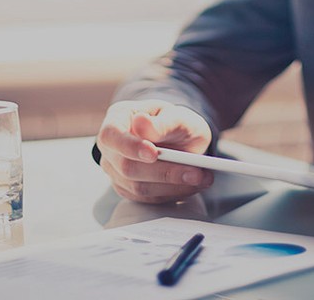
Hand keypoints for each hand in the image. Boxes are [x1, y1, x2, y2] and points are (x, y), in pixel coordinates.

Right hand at [96, 100, 214, 202]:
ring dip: (173, 186)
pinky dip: (174, 193)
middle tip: (196, 172)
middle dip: (164, 172)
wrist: (180, 138)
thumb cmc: (174, 122)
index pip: (111, 135)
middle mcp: (111, 147)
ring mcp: (117, 171)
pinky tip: (193, 185)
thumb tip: (141, 124)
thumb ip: (163, 122)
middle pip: (126, 166)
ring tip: (202, 178)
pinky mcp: (129, 189)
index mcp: (117, 119)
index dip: (129, 146)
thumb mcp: (177, 115)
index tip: (153, 153)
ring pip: (138, 187)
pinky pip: (149, 198)